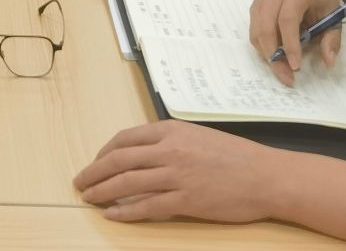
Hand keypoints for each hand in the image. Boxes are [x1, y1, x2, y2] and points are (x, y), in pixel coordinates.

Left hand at [74, 120, 278, 223]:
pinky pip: (147, 206)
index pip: (125, 139)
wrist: (266, 176)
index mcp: (171, 131)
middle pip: (119, 160)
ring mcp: (176, 175)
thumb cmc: (236, 156)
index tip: (95, 163)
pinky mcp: (185, 201)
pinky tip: (113, 215)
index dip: (104, 153)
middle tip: (80, 182)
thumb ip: (170, 142)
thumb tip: (145, 153)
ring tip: (89, 198)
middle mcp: (169, 150)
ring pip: (127, 183)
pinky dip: (126, 211)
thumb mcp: (198, 137)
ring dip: (103, 191)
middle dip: (94, 172)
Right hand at [248, 0, 345, 84]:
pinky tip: (276, 54)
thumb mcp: (334, 13)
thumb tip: (329, 62)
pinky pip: (254, 32)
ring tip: (283, 70)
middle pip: (266, 27)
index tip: (296, 67)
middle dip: (274, 56)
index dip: (290, 44)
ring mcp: (262, 1)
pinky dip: (262, 47)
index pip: (287, 19)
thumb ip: (332, 38)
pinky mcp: (256, 7)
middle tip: (287, 78)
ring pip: (256, 32)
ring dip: (267, 55)